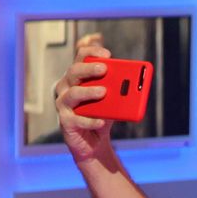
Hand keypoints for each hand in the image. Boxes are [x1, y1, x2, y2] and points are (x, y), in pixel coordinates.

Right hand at [53, 33, 113, 162]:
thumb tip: (133, 87)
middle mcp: (66, 87)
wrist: (93, 144)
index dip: (92, 52)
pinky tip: (102, 122)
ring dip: (89, 91)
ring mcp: (63, 104)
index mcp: (77, 78)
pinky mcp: (66, 122)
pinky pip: (77, 119)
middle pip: (74, 72)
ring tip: (104, 92)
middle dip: (89, 69)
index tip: (108, 54)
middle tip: (104, 68)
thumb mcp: (112, 104)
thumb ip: (119, 94)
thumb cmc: (101, 118)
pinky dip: (90, 120)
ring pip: (73, 93)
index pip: (80, 58)